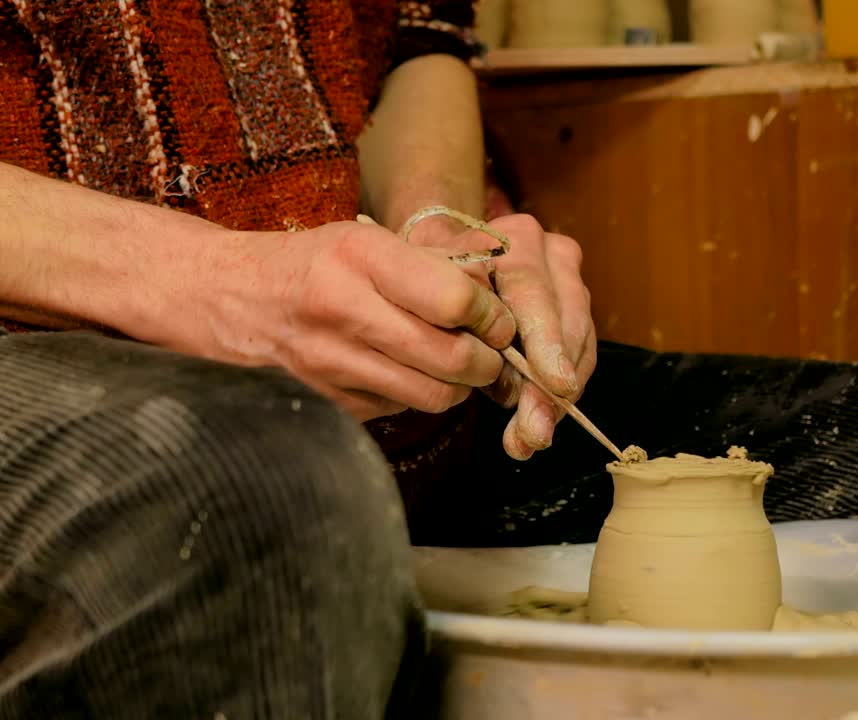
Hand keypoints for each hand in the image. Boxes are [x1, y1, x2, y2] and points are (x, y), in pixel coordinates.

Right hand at [185, 221, 516, 420]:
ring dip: (460, 387)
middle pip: (453, 358)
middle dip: (488, 361)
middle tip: (491, 352)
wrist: (221, 298)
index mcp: (360, 257)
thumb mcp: (365, 241)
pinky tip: (408, 374)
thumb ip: (431, 264)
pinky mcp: (327, 402)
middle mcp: (344, 310)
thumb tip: (495, 288)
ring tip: (458, 365)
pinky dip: (417, 396)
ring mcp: (332, 364)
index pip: (456, 300)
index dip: (493, 316)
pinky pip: (400, 409)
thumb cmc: (308, 264)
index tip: (499, 320)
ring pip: (433, 396)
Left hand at [411, 213, 595, 459]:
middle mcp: (551, 253)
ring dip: (558, 397)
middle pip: (568, 320)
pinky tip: (539, 421)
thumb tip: (509, 392)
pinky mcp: (578, 310)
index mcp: (513, 239)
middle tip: (539, 429)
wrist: (447, 263)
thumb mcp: (436, 299)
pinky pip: (581, 355)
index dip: (547, 341)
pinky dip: (560, 393)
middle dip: (554, 384)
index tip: (555, 384)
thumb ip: (466, 335)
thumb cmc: (435, 282)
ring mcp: (570, 281)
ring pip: (580, 343)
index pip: (535, 290)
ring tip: (532, 436)